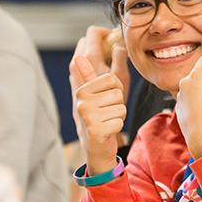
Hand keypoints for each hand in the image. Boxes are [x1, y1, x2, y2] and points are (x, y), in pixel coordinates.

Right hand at [69, 56, 126, 173]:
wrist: (95, 146)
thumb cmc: (100, 116)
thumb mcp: (97, 94)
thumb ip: (90, 74)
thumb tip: (80, 56)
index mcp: (82, 90)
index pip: (111, 79)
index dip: (116, 89)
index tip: (107, 98)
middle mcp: (82, 101)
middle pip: (117, 93)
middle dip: (118, 104)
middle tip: (107, 113)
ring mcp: (87, 115)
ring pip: (121, 107)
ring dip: (119, 116)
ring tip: (107, 120)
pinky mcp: (95, 130)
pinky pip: (120, 121)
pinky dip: (118, 127)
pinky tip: (107, 130)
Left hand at [70, 26, 130, 101]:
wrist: (93, 122)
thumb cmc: (110, 101)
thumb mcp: (121, 77)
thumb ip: (119, 56)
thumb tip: (119, 43)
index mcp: (90, 57)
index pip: (93, 32)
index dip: (106, 32)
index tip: (115, 39)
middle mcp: (78, 61)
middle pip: (87, 39)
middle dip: (100, 41)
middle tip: (113, 49)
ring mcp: (73, 69)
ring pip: (83, 50)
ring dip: (95, 51)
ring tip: (108, 62)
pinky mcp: (72, 76)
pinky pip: (81, 61)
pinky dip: (90, 60)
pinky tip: (100, 71)